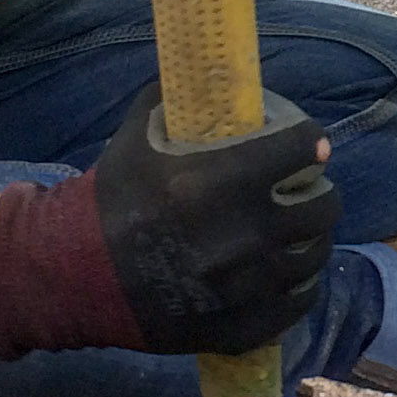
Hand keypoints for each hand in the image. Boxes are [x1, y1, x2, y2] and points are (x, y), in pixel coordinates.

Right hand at [0, 85, 338, 357]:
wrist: (75, 273)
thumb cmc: (111, 196)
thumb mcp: (139, 133)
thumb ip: (177, 97)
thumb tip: (210, 69)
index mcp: (220, 181)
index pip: (302, 149)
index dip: (309, 141)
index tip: (308, 142)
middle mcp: (241, 235)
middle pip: (321, 207)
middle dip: (321, 192)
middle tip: (308, 189)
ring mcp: (245, 288)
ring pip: (314, 256)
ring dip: (313, 238)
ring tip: (301, 231)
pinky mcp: (241, 326)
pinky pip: (297, 303)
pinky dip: (298, 285)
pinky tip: (288, 271)